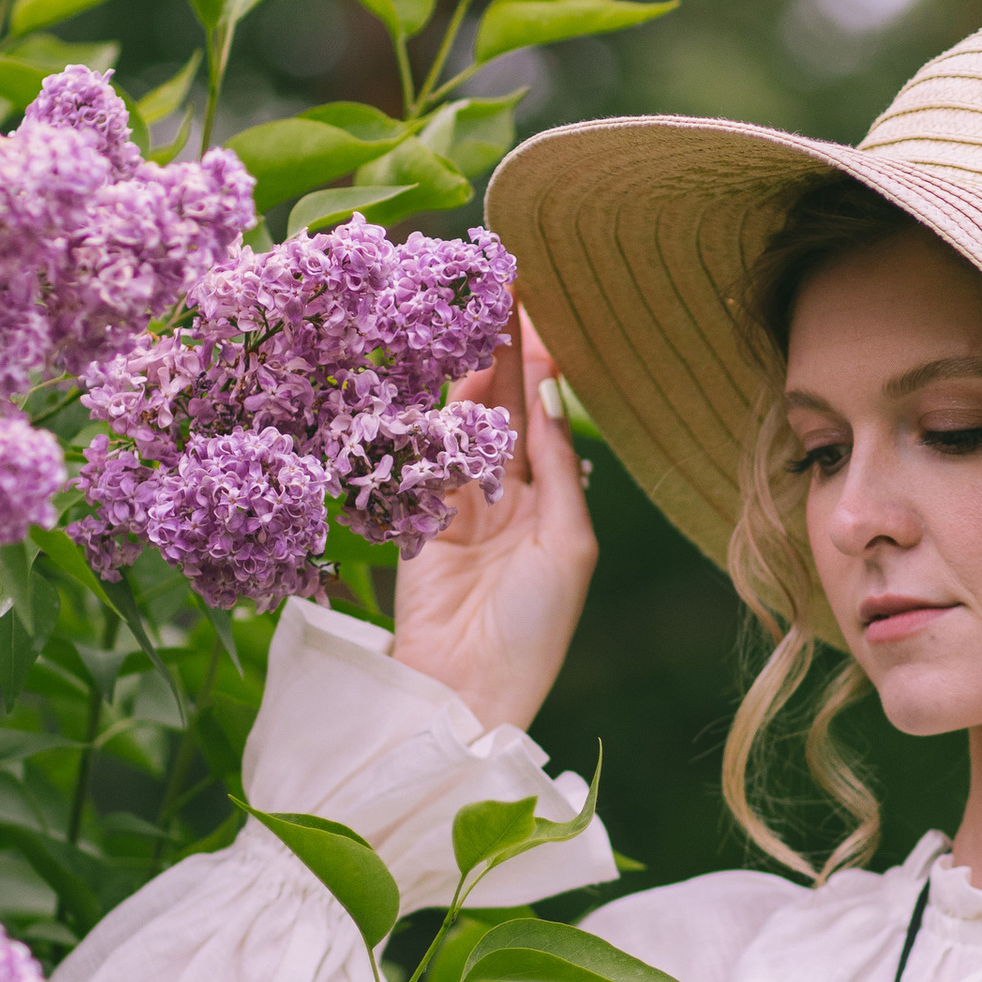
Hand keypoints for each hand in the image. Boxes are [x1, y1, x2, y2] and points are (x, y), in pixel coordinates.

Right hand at [392, 307, 596, 731]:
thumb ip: (555, 468)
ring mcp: (458, 507)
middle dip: (503, 353)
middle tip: (498, 291)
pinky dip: (432, 415)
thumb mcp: (568, 545)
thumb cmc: (533, 627)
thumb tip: (547, 395)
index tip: (537, 311)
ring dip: (470, 372)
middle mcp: (507, 500)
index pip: (545, 421)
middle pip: (504, 411)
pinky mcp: (414, 518)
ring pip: (463, 425)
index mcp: (553, 507)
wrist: (463, 690)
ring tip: (475, 315)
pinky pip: (422, 455)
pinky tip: (443, 371)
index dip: (541, 367)